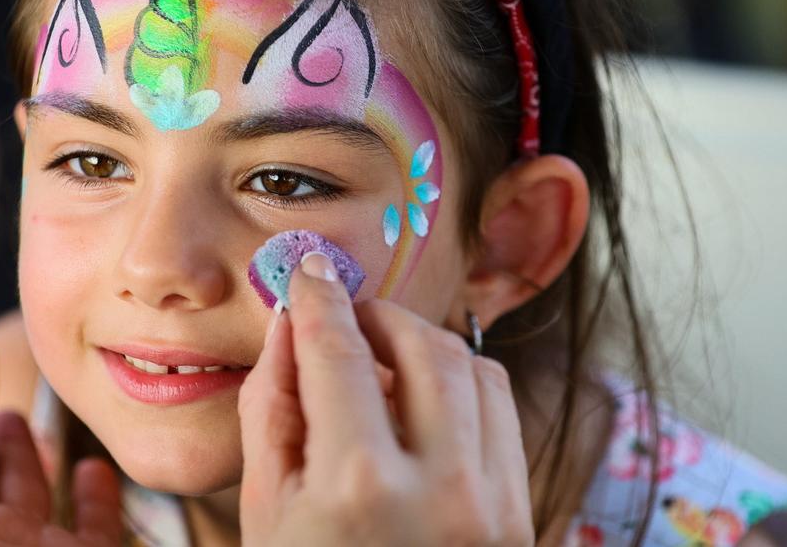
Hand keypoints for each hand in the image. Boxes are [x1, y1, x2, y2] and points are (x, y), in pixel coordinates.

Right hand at [238, 253, 533, 546]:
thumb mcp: (264, 512)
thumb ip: (271, 409)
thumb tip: (289, 324)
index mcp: (358, 489)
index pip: (339, 352)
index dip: (319, 297)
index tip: (308, 270)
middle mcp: (440, 490)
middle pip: (420, 345)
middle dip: (378, 315)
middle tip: (346, 318)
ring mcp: (493, 505)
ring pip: (471, 368)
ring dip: (422, 346)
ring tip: (380, 363)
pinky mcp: (522, 515)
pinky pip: (501, 409)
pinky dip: (462, 385)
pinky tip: (423, 403)